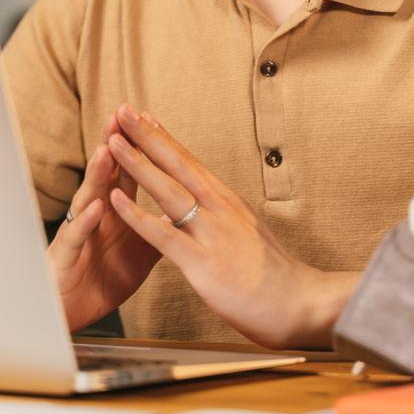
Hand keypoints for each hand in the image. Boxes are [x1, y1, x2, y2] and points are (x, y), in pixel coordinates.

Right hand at [48, 113, 162, 332]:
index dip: (139, 146)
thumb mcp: (142, 250)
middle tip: (122, 114)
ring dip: (99, 174)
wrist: (75, 313)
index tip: (151, 118)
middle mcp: (96, 215)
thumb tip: (188, 207)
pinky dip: (86, 223)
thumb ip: (162, 225)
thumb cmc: (104, 277)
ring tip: (108, 150)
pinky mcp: (65, 257)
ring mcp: (79, 233)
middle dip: (115, 143)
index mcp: (117, 211)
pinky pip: (77, 237)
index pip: (129, 171)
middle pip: (107, 174)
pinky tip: (96, 209)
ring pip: (88, 198)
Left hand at [108, 103, 358, 348]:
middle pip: (177, 164)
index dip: (165, 138)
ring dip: (137, 164)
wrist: (302, 303)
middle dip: (147, 136)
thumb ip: (218, 221)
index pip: (191, 162)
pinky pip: (164, 235)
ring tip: (112, 142)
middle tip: (122, 110)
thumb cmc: (275, 276)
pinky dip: (137, 216)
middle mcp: (220, 209)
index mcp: (228, 202)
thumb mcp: (245, 235)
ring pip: (167, 190)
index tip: (145, 117)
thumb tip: (193, 213)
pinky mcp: (204, 263)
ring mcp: (213, 233)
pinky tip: (117, 200)